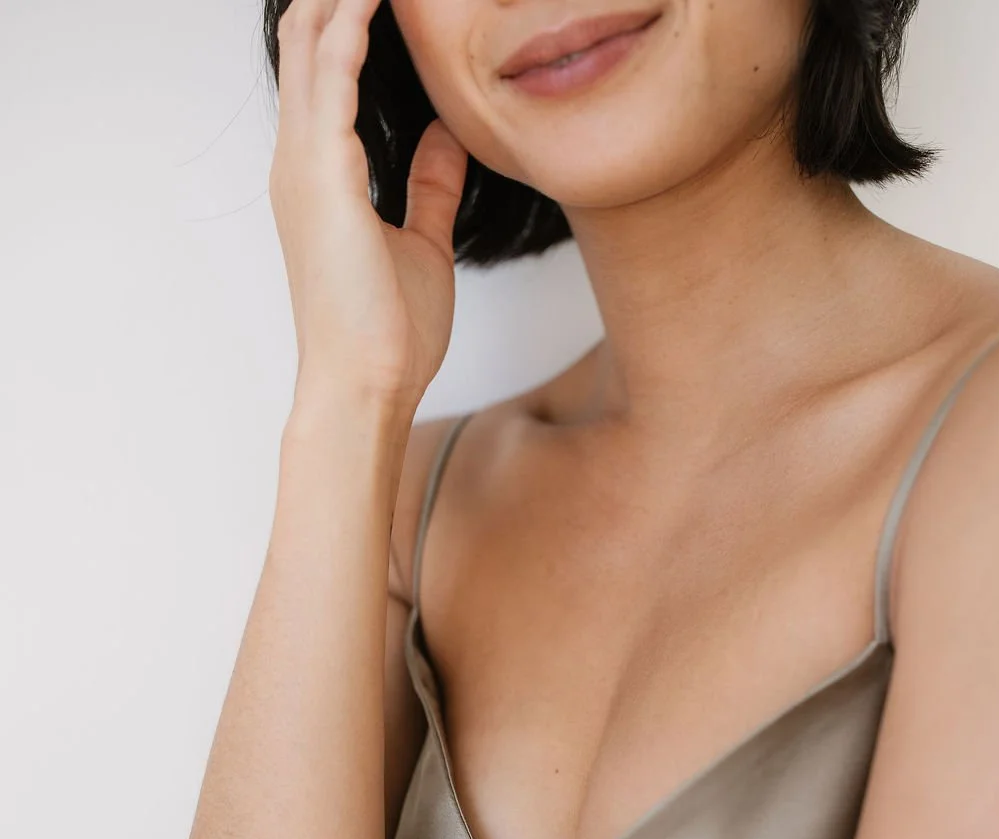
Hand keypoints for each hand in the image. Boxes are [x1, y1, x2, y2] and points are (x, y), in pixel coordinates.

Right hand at [270, 0, 468, 410]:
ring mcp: (303, 164)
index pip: (324, 69)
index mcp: (318, 176)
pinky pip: (337, 72)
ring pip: (315, 40)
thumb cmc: (388, 336)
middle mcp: (298, 160)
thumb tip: (446, 136)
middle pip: (308, 38)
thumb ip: (430, 186)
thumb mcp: (423, 245)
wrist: (365, 388)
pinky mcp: (324, 173)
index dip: (349, 15)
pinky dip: (356, 23)